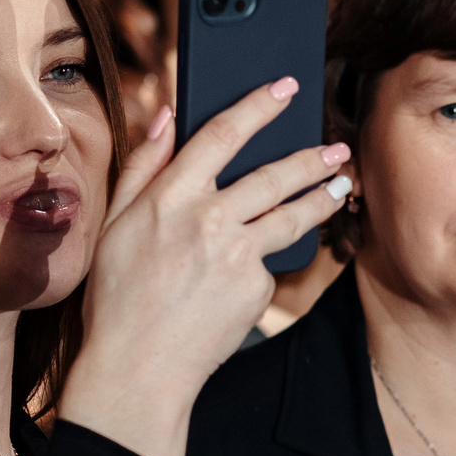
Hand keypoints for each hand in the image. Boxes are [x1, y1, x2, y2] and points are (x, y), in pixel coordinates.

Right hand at [58, 81, 349, 455]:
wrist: (136, 367)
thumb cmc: (116, 296)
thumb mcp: (114, 225)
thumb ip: (142, 167)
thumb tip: (165, 116)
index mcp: (167, 198)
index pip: (220, 135)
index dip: (257, 106)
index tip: (285, 87)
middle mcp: (206, 219)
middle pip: (273, 173)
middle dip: (312, 155)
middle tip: (337, 148)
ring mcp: (235, 254)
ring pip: (293, 213)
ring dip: (324, 195)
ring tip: (342, 187)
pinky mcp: (255, 288)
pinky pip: (269, 263)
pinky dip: (265, 261)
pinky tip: (252, 271)